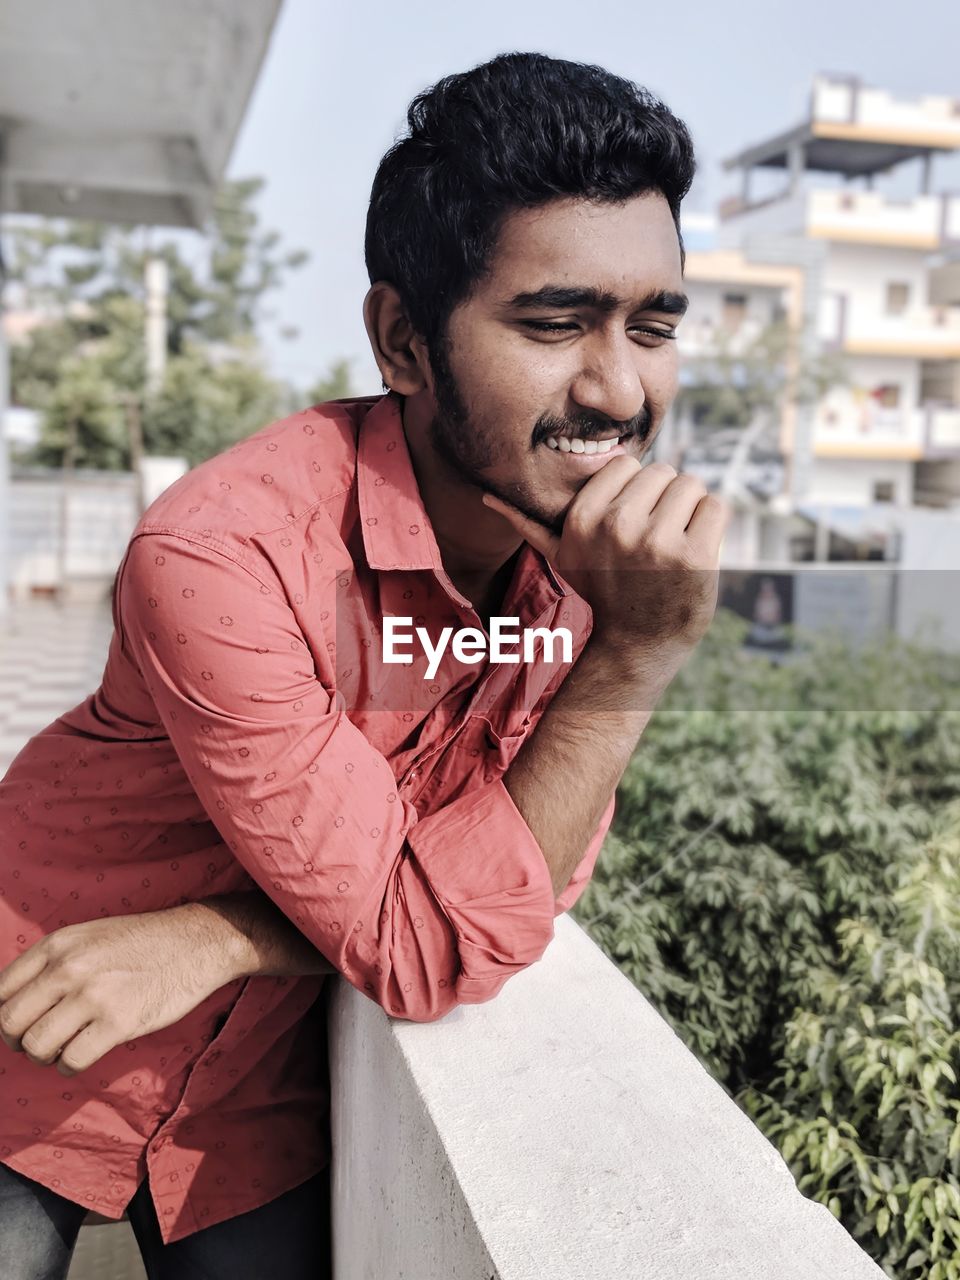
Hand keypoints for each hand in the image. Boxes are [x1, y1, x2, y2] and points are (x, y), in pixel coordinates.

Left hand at [0, 907, 242, 1074]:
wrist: (197, 942)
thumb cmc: (142, 942)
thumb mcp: (89, 936)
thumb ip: (52, 962)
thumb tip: (16, 1003)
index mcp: (58, 944)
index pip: (0, 991)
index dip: (5, 1015)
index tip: (22, 1023)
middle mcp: (69, 967)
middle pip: (10, 1023)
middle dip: (19, 1040)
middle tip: (40, 1041)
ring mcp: (93, 995)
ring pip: (36, 1046)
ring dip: (44, 1056)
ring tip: (64, 1047)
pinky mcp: (118, 1023)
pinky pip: (70, 1061)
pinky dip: (69, 1066)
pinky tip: (83, 1054)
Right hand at [482, 459, 729, 654]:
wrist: (637, 646)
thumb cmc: (602, 594)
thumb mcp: (560, 559)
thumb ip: (529, 525)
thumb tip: (488, 499)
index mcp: (583, 519)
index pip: (626, 464)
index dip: (634, 490)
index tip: (630, 522)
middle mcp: (616, 526)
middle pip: (662, 471)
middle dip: (665, 498)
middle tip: (656, 538)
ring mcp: (657, 541)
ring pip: (691, 484)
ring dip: (690, 510)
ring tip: (675, 544)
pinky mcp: (694, 556)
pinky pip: (716, 505)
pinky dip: (712, 523)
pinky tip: (696, 550)